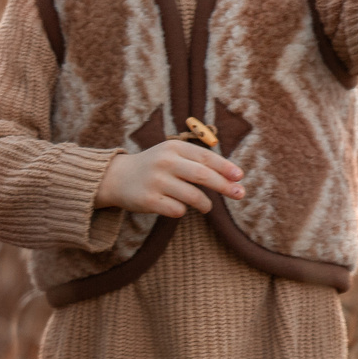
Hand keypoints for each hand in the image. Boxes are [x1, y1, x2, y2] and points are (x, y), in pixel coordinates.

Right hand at [93, 139, 243, 218]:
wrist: (117, 178)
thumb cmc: (155, 167)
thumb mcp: (173, 155)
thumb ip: (199, 162)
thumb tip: (234, 177)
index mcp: (173, 147)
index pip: (205, 157)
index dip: (225, 167)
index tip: (240, 177)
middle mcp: (164, 162)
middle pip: (202, 175)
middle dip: (224, 186)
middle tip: (239, 194)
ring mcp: (155, 181)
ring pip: (193, 196)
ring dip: (205, 204)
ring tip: (207, 206)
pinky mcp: (148, 200)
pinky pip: (177, 210)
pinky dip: (183, 211)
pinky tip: (178, 207)